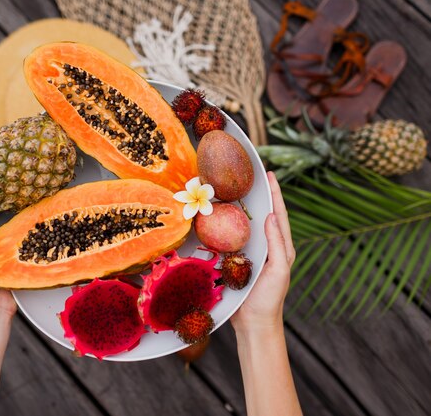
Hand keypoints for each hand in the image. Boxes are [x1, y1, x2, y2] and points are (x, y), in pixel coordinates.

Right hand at [231, 172, 295, 333]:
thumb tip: (272, 216)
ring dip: (240, 208)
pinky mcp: (237, 261)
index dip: (276, 194)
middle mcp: (267, 247)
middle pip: (262, 215)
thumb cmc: (269, 299)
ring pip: (245, 226)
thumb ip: (277, 244)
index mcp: (281, 247)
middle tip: (249, 176)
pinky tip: (218, 217)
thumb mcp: (278, 270)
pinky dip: (227, 226)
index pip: (279, 214)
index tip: (270, 175)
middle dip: (258, 195)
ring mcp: (251, 254)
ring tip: (233, 190)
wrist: (253, 324)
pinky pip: (232, 239)